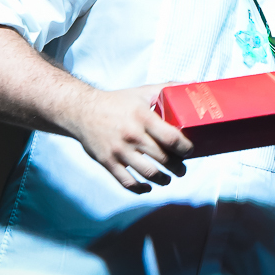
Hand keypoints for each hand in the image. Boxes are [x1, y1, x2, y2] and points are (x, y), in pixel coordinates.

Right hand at [70, 84, 193, 192]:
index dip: (186, 148)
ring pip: (148, 173)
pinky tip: (148, 187)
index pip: (172, 138)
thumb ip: (166, 89)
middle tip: (182, 168)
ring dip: (163, 180)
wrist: (83, 111)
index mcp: (143, 117)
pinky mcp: (108, 162)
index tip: (190, 150)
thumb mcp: (142, 92)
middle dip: (178, 167)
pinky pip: (127, 182)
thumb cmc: (117, 102)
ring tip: (169, 178)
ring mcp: (119, 151)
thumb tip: (192, 85)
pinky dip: (140, 188)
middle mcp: (132, 135)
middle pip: (163, 159)